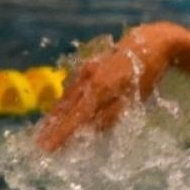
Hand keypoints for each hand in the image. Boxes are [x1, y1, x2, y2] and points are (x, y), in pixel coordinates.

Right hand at [34, 23, 177, 151]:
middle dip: (52, 126)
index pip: (75, 117)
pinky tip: (59, 110)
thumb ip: (112, 115)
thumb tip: (91, 129)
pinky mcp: (87, 68)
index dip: (60, 133)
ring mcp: (85, 72)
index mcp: (98, 88)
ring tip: (44, 130)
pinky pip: (71, 90)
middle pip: (65, 108)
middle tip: (39, 143)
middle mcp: (86, 79)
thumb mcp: (135, 98)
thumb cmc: (146, 74)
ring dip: (54, 115)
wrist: (150, 42)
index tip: (46, 147)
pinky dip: (63, 103)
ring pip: (66, 98)